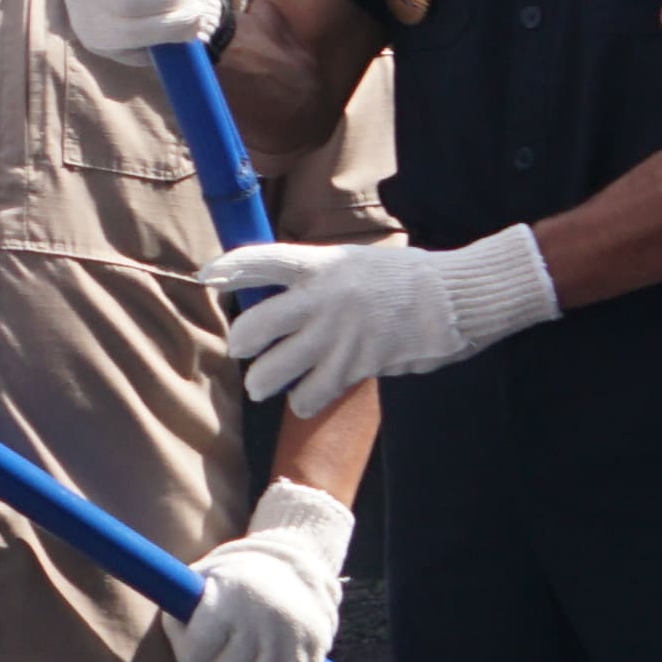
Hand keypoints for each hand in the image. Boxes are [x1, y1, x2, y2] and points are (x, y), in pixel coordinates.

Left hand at [178, 481, 354, 661]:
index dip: (190, 657)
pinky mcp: (311, 657)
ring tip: (240, 660)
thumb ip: (179, 617)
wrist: (293, 567)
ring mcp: (290, 639)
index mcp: (230, 595)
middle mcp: (263, 617)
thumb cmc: (231, 582)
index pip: (197, 649)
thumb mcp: (198, 582)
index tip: (193, 655)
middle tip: (221, 652)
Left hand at [210, 226, 558, 414]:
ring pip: (273, 371)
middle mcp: (322, 299)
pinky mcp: (355, 366)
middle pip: (254, 327)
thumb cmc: (408, 278)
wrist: (456, 298)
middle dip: (242, 343)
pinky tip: (306, 397)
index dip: (230, 269)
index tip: (205, 277)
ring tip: (266, 384)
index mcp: (322, 265)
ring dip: (265, 382)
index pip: (263, 261)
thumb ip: (319, 279)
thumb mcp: (357, 262)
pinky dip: (304, 400)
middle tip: (244, 349)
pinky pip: (311, 393)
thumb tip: (283, 297)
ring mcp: (337, 335)